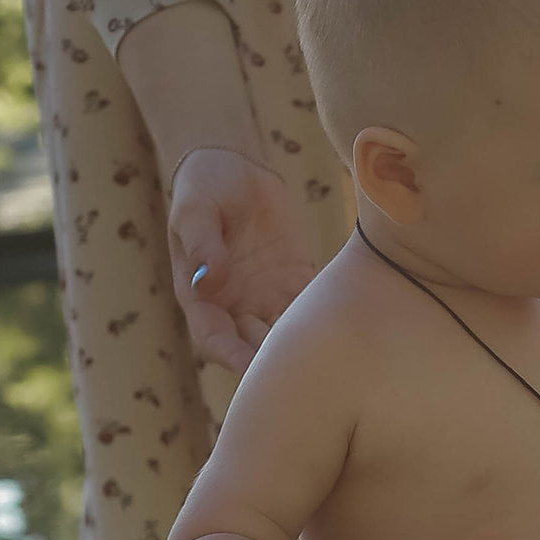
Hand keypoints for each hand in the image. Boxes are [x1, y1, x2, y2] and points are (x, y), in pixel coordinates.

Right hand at [168, 150, 312, 371]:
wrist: (234, 169)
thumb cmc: (204, 189)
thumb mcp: (196, 211)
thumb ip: (202, 245)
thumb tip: (207, 281)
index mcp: (201, 298)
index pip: (215, 338)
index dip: (233, 357)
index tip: (251, 370)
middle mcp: (234, 306)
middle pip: (254, 346)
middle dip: (275, 362)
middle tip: (303, 370)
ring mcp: (265, 296)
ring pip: (285, 333)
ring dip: (304, 346)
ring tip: (329, 352)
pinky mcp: (293, 282)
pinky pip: (309, 307)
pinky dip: (324, 319)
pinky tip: (343, 324)